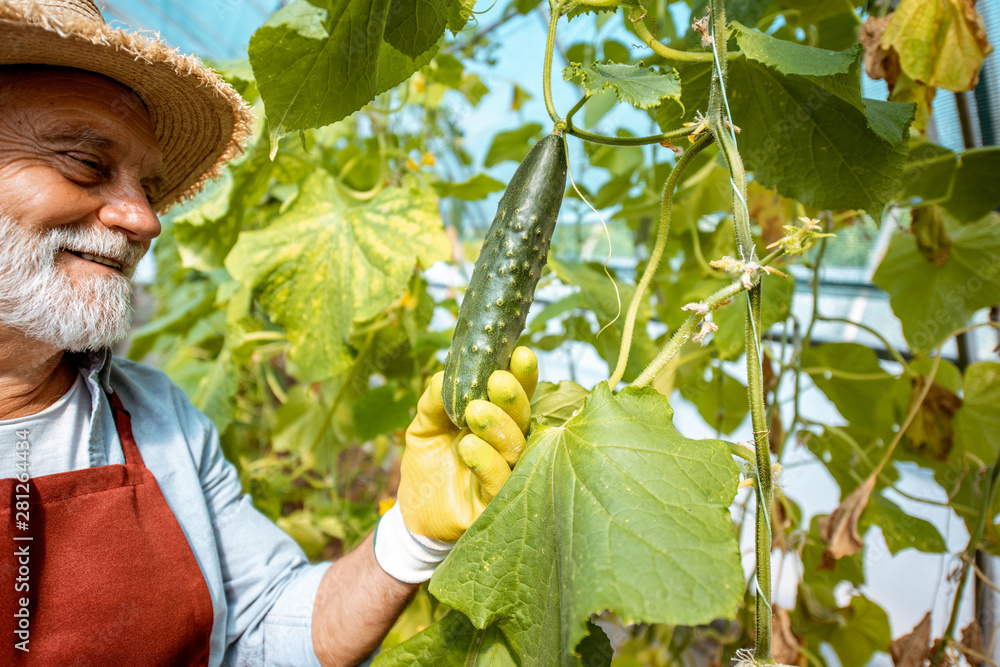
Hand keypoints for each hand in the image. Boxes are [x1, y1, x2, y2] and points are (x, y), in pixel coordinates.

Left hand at [397, 347, 537, 541]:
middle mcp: (509, 444)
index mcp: (498, 420)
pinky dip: (487, 463)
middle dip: (512, 398)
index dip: (522, 375)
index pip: (516, 395)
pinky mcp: (496, 503)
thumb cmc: (428, 462)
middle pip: (522, 418)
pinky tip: (469, 448)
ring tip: (475, 412)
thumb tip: (443, 376)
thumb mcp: (424, 425)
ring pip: (516, 448)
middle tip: (497, 382)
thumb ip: (434, 401)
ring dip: (499, 427)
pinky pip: (500, 482)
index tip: (519, 352)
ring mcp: (507, 473)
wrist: (414, 510)